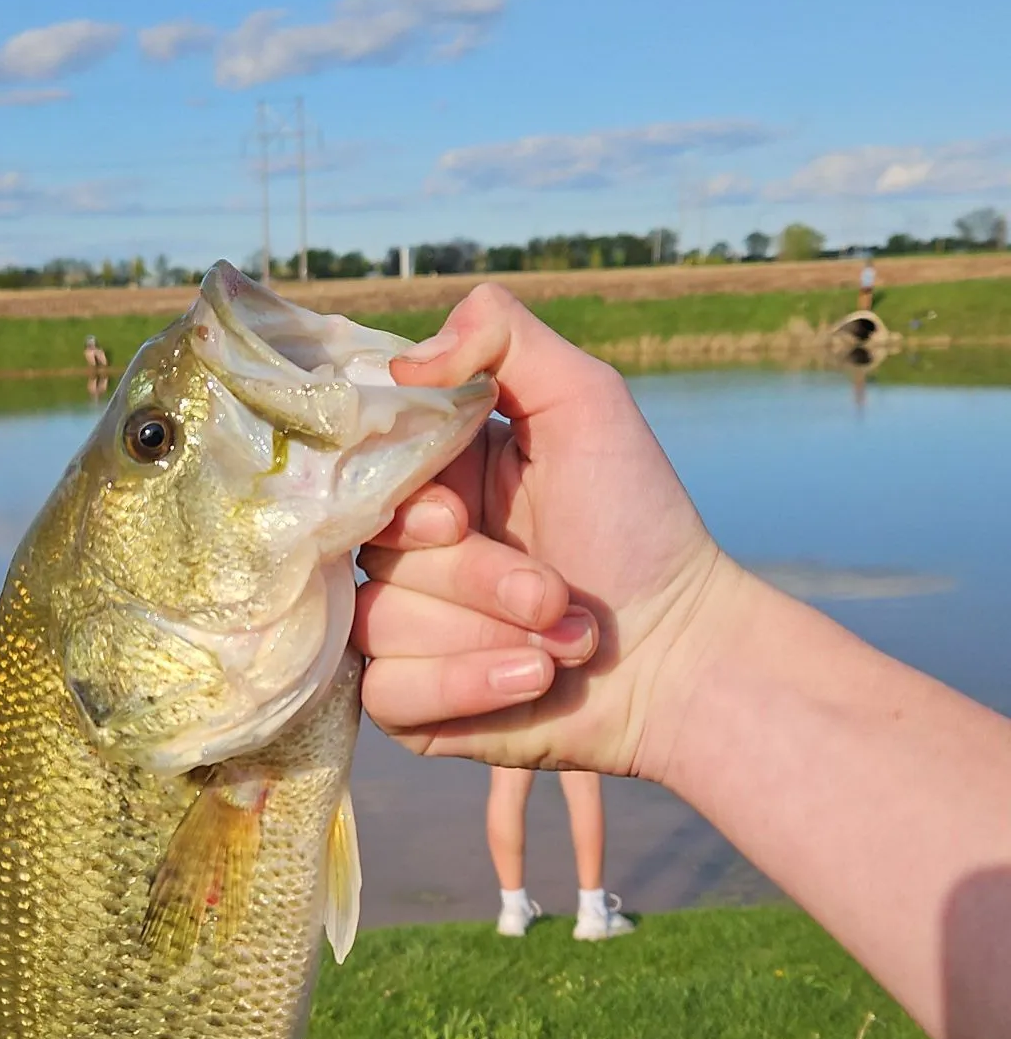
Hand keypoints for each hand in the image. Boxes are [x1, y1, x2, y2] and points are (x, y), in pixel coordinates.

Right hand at [354, 283, 741, 776]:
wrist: (681, 653)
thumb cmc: (638, 522)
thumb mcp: (587, 402)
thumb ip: (503, 338)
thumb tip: (402, 361)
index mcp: (431, 473)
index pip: (356, 466)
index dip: (404, 497)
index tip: (460, 514)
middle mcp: (403, 548)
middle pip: (375, 552)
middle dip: (477, 575)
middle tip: (554, 592)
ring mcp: (398, 626)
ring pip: (379, 622)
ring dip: (491, 633)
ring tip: (563, 635)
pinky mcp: (405, 701)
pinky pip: (388, 692)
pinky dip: (470, 684)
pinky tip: (533, 678)